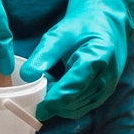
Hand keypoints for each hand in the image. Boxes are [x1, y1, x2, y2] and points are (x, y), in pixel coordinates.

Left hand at [24, 0, 133, 119]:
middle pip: (75, 101)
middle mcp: (107, 77)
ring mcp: (107, 87)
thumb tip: (26, 76)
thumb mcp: (60, 34)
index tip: (38, 108)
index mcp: (97, 57)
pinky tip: (57, 87)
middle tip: (37, 86)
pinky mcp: (103, 94)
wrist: (105, 25)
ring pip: (77, 108)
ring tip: (49, 81)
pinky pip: (81, 107)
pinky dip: (66, 103)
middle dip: (53, 100)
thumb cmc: (82, 27)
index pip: (74, 86)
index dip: (55, 99)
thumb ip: (44, 54)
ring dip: (59, 103)